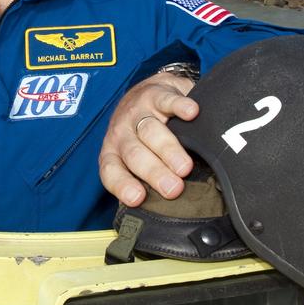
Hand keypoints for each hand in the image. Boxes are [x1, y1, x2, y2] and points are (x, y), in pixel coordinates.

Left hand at [99, 72, 198, 206]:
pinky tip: (192, 113)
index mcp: (114, 153)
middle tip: (173, 188)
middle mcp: (122, 133)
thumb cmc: (142, 136)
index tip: (137, 198)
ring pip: (150, 130)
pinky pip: (167, 100)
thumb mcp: (137, 159)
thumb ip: (145, 181)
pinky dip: (179, 106)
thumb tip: (166, 213)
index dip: (122, 185)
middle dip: (153, 172)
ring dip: (167, 149)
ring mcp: (139, 112)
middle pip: (135, 154)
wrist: (147, 92)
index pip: (111, 172)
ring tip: (185, 166)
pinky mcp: (157, 93)